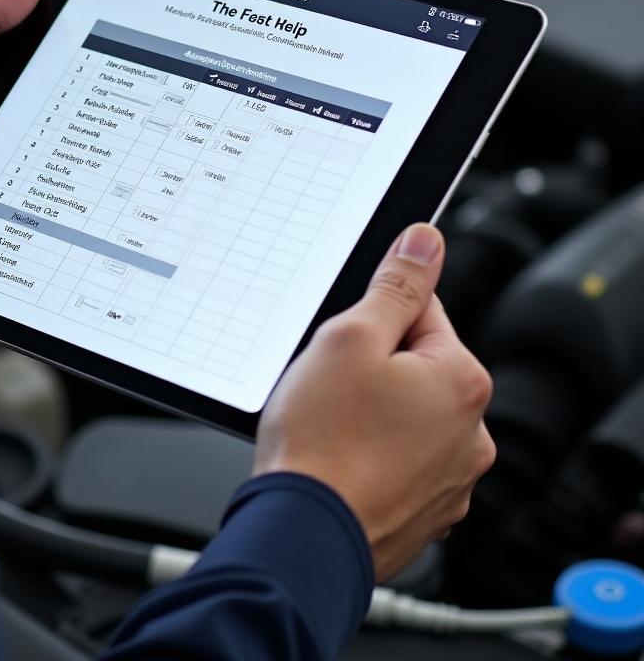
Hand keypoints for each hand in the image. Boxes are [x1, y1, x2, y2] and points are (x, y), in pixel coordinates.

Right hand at [253, 224, 495, 581]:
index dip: (371, 318)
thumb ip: (396, 285)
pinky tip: (339, 457)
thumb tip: (427, 242)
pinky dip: (370, 454)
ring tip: (329, 426)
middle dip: (371, 367)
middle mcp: (470, 432)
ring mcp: (450, 479)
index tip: (344, 340)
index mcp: (462, 380)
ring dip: (371, 411)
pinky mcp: (423, 511)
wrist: (305, 534)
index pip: (421, 311)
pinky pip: (397, 459)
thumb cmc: (322, 441)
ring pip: (403, 414)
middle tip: (329, 386)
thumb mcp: (351, 336)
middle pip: (414, 365)